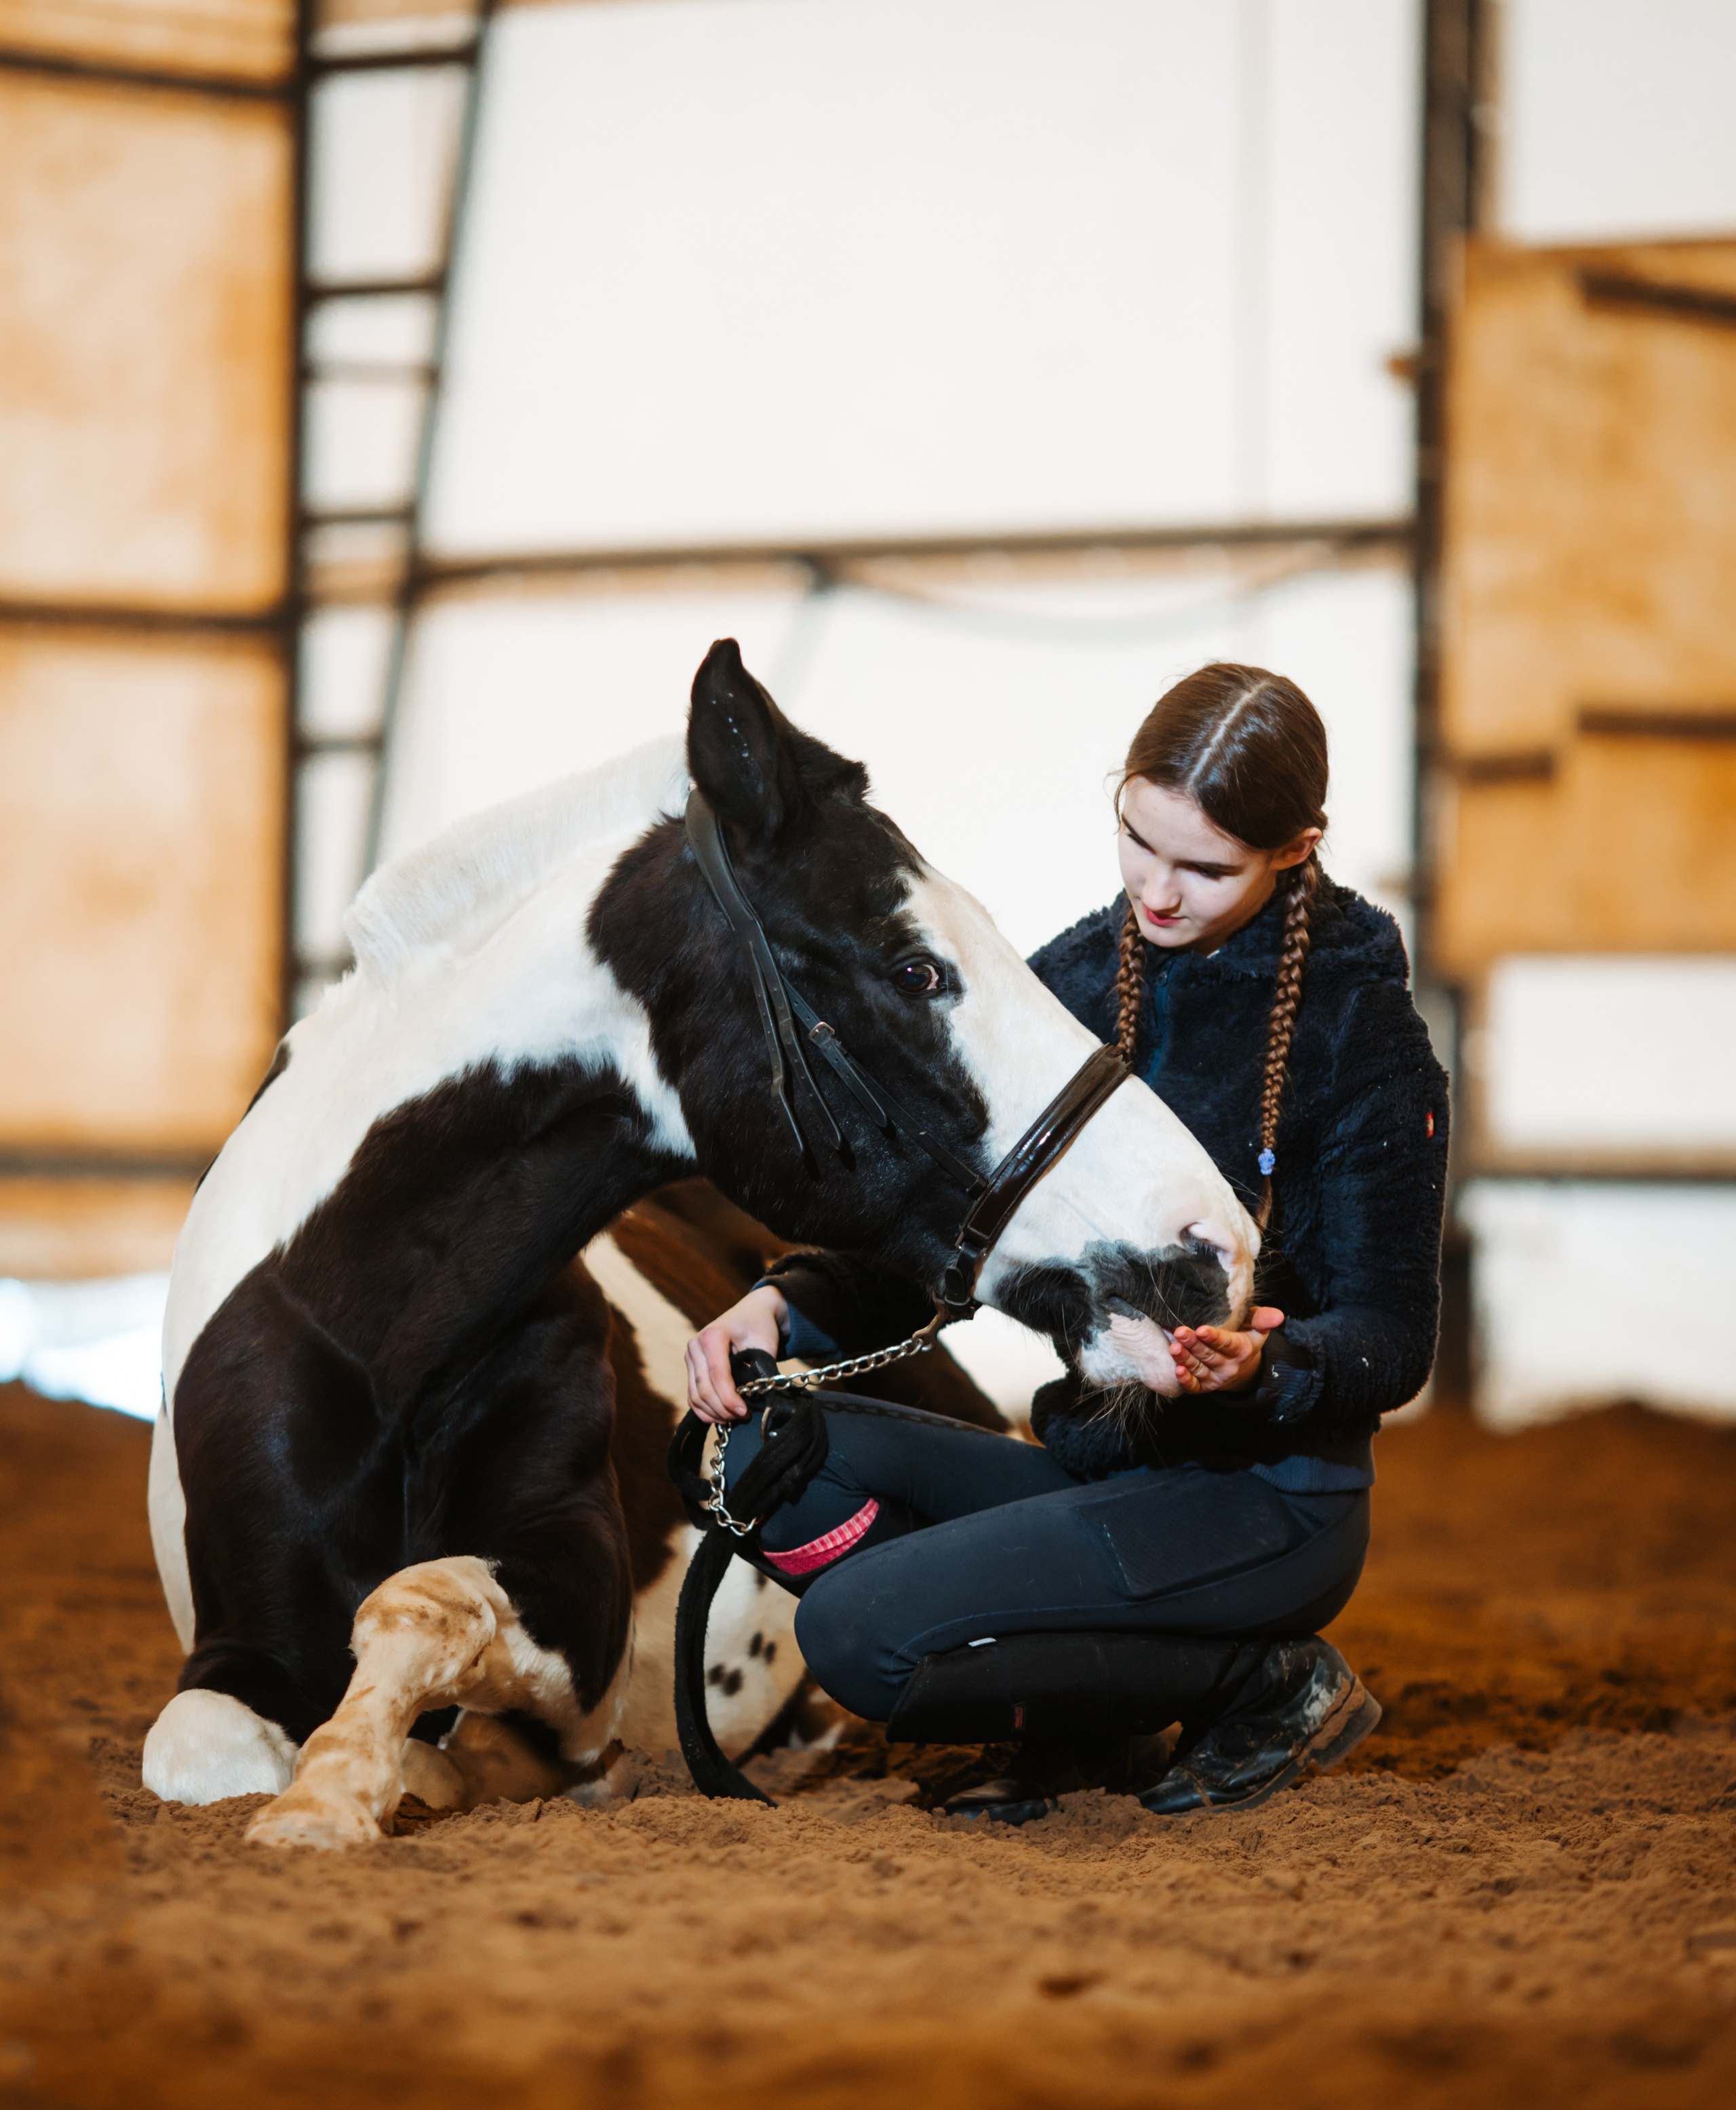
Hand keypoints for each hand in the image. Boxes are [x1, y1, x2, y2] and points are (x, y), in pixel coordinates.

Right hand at [684, 1284, 787, 1422]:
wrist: (751, 1313)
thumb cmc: (760, 1327)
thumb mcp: (765, 1345)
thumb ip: (759, 1370)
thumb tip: (754, 1400)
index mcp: (713, 1336)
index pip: (718, 1375)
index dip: (729, 1398)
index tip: (744, 1412)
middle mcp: (696, 1345)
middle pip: (703, 1388)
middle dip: (723, 1408)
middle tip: (743, 1417)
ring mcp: (690, 1356)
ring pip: (695, 1395)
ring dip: (713, 1412)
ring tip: (734, 1418)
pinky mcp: (691, 1366)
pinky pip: (692, 1395)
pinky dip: (704, 1410)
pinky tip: (721, 1416)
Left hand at [1169, 1308, 1283, 1394]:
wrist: (1244, 1367)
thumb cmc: (1246, 1337)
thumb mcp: (1257, 1326)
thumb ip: (1263, 1319)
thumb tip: (1279, 1315)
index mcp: (1242, 1349)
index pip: (1228, 1344)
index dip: (1215, 1338)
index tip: (1202, 1329)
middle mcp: (1229, 1366)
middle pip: (1209, 1355)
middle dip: (1193, 1344)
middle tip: (1180, 1332)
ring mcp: (1216, 1378)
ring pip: (1199, 1369)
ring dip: (1185, 1359)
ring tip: (1173, 1348)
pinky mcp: (1205, 1386)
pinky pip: (1195, 1387)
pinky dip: (1185, 1381)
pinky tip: (1177, 1371)